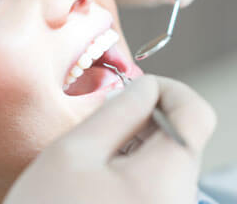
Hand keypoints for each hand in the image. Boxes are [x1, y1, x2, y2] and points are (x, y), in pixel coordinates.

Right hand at [3, 75, 215, 203]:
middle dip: (145, 117)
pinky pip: (159, 182)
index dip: (168, 89)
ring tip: (96, 154)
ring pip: (168, 159)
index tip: (136, 89)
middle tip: (104, 122)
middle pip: (181, 137)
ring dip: (137, 142)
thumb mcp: (73, 152)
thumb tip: (146, 86)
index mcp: (164, 183)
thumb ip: (117, 111)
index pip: (196, 113)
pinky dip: (135, 166)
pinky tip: (102, 176)